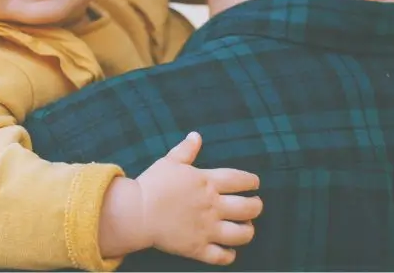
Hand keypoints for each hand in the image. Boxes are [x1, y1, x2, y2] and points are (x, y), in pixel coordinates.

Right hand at [136, 132, 262, 264]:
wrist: (136, 211)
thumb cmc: (152, 184)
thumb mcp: (169, 162)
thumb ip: (186, 150)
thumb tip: (196, 136)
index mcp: (206, 182)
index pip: (240, 180)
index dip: (252, 181)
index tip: (254, 183)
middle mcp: (211, 206)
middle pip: (248, 208)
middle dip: (256, 206)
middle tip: (254, 205)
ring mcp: (206, 228)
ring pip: (241, 234)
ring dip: (248, 231)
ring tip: (246, 227)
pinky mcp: (197, 247)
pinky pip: (222, 256)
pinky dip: (229, 255)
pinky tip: (229, 251)